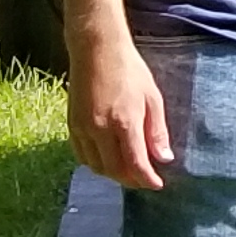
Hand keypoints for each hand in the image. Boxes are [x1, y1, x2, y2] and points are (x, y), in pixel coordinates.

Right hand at [70, 22, 173, 190]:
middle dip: (131, 180)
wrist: (97, 51)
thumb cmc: (130, 71)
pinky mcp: (71, 125)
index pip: (135, 164)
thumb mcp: (152, 98)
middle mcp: (99, 130)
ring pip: (96, 166)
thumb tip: (164, 159)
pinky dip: (96, 163)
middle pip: (114, 170)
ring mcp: (82, 128)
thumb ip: (157, 131)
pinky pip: (82, 155)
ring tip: (129, 172)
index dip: (147, 179)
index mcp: (124, 122)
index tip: (157, 184)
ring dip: (113, 174)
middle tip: (145, 180)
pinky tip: (108, 159)